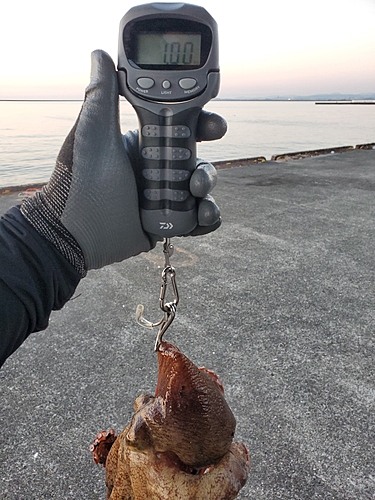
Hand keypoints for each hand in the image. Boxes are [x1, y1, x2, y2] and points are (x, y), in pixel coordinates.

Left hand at [21, 50, 225, 274]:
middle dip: (206, 168)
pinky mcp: (168, 222)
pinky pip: (198, 218)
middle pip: (198, 160)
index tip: (214, 127)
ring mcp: (164, 197)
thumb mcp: (93, 137)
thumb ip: (102, 97)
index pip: (182, 128)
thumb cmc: (81, 184)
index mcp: (143, 144)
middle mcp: (156, 169)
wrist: (77, 235)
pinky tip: (202, 218)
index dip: (203, 125)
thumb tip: (100, 54)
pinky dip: (207, 218)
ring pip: (201, 189)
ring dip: (207, 193)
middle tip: (198, 177)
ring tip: (197, 200)